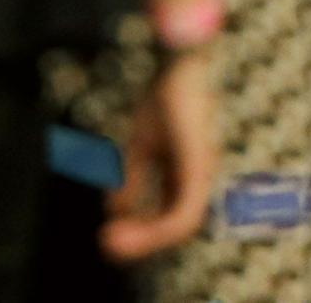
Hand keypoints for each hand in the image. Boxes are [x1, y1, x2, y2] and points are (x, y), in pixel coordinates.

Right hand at [101, 48, 220, 263]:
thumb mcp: (142, 143)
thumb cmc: (165, 98)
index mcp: (187, 174)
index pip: (168, 214)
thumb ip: (132, 176)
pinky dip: (160, 226)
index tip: (110, 238)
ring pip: (181, 223)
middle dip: (142, 241)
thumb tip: (113, 211)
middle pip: (176, 224)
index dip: (142, 231)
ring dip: (149, 238)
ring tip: (116, 243)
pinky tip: (139, 228)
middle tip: (108, 247)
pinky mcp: (199, 167)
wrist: (179, 64)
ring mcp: (202, 173)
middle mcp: (198, 177)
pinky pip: (184, 211)